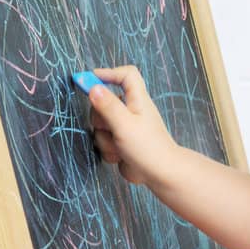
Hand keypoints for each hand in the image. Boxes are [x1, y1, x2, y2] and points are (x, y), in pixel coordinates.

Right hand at [87, 65, 176, 186]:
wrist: (160, 175)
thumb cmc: (147, 147)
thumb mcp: (124, 124)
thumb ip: (108, 106)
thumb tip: (93, 88)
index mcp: (137, 100)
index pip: (126, 75)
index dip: (108, 74)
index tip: (89, 80)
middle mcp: (131, 111)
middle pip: (104, 102)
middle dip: (100, 118)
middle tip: (108, 127)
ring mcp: (125, 128)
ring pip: (101, 126)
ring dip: (105, 139)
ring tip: (119, 147)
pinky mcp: (121, 144)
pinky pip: (105, 141)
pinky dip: (109, 150)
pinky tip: (120, 156)